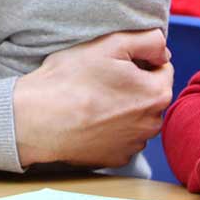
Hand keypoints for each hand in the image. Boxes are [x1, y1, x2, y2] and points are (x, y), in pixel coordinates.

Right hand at [13, 29, 172, 167]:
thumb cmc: (70, 80)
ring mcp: (134, 145)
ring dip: (123, 108)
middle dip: (133, 85)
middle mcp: (152, 123)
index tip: (114, 62)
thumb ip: (149, 40)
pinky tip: (90, 120)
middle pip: (150, 94)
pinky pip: (122, 138)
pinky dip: (111, 129)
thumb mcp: (111, 44)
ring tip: (93, 100)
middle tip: (101, 79)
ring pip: (137, 117)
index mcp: (157, 94)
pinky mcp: (116, 159)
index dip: (139, 60)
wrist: (37, 120)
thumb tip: (163, 52)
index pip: (163, 68)